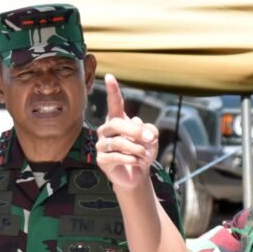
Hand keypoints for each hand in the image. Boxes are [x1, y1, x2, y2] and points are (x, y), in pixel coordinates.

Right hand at [96, 74, 158, 188]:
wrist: (136, 175)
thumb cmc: (142, 153)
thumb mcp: (151, 139)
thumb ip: (150, 130)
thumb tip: (141, 128)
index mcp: (118, 121)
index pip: (115, 104)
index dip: (113, 91)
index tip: (110, 76)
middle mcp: (106, 130)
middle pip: (117, 123)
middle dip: (135, 131)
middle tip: (150, 139)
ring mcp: (102, 145)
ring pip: (118, 142)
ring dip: (136, 148)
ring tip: (144, 153)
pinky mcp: (101, 160)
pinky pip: (116, 157)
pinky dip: (131, 158)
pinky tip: (137, 161)